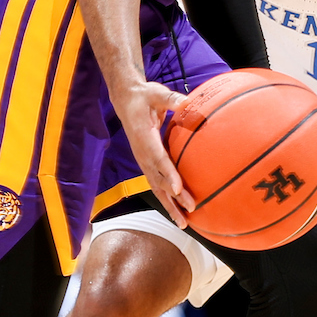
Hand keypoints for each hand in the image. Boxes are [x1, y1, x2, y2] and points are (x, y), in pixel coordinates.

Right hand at [114, 81, 195, 226]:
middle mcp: (142, 153)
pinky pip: (156, 183)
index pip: (158, 159)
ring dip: (170, 205)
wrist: (126, 100)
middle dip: (174, 197)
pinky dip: (167, 199)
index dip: (169, 174)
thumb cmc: (144, 96)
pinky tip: (178, 210)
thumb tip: (188, 101)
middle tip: (191, 209)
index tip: (179, 188)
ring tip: (184, 223)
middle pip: (158, 179)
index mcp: (144, 137)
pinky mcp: (146, 162)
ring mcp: (143, 160)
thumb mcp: (156, 93)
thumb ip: (171, 99)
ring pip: (157, 187)